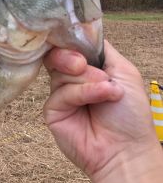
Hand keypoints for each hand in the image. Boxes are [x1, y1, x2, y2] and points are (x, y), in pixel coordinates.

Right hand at [43, 40, 158, 180]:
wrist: (127, 149)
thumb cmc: (130, 114)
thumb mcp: (123, 71)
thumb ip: (101, 50)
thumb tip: (80, 33)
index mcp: (88, 68)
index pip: (70, 45)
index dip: (70, 40)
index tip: (75, 40)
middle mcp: (72, 79)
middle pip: (59, 54)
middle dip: (73, 57)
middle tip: (84, 65)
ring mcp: (61, 95)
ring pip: (60, 72)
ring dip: (87, 79)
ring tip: (106, 92)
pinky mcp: (52, 112)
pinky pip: (60, 93)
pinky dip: (82, 93)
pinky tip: (99, 100)